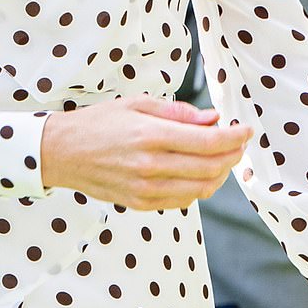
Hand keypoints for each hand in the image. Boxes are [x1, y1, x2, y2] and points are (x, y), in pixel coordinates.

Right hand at [40, 95, 252, 210]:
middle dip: (233, 155)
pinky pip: (184, 201)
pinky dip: (200, 188)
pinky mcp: (142, 204)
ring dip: (220, 174)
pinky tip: (200, 173)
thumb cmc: (98, 123)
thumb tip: (213, 119)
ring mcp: (146, 189)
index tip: (246, 130)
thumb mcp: (137, 104)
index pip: (209, 142)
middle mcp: (151, 165)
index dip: (235, 137)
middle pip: (211, 167)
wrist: (61, 153)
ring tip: (223, 158)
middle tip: (239, 143)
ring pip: (201, 188)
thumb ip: (178, 113)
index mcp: (151, 135)